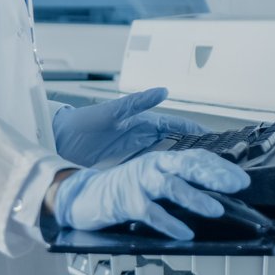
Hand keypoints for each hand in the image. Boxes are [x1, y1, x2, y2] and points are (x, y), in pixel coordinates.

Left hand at [51, 87, 205, 167]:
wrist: (61, 139)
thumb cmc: (84, 121)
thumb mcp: (112, 111)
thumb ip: (137, 103)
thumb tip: (162, 91)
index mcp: (142, 120)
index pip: (174, 125)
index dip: (193, 131)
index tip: (214, 138)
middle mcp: (142, 134)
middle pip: (174, 142)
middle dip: (192, 149)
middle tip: (212, 162)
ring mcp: (135, 149)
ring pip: (164, 156)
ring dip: (179, 164)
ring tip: (197, 174)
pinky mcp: (126, 163)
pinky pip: (149, 168)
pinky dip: (161, 173)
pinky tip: (170, 183)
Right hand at [53, 149, 250, 238]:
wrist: (83, 195)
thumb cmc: (123, 191)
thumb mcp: (154, 182)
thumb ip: (178, 184)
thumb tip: (215, 197)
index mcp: (162, 160)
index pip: (197, 158)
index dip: (221, 168)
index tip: (243, 180)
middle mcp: (152, 166)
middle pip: (187, 165)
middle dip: (214, 175)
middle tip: (237, 186)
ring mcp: (138, 182)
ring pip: (171, 186)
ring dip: (195, 198)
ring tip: (216, 210)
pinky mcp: (125, 201)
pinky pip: (151, 213)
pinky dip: (169, 224)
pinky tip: (185, 233)